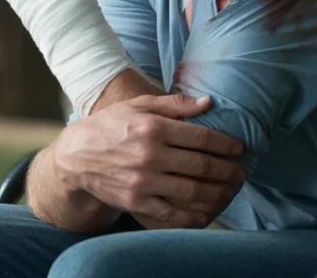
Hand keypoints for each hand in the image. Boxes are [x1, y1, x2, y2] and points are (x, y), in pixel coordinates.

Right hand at [54, 94, 245, 229]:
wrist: (76, 157)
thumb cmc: (110, 126)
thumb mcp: (138, 106)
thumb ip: (174, 104)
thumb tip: (208, 102)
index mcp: (152, 128)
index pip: (200, 136)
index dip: (225, 143)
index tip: (238, 148)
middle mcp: (149, 155)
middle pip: (201, 165)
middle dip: (227, 170)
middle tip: (241, 171)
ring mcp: (143, 182)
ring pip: (192, 191)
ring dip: (218, 192)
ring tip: (230, 190)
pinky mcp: (137, 202)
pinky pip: (174, 213)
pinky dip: (195, 214)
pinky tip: (209, 210)